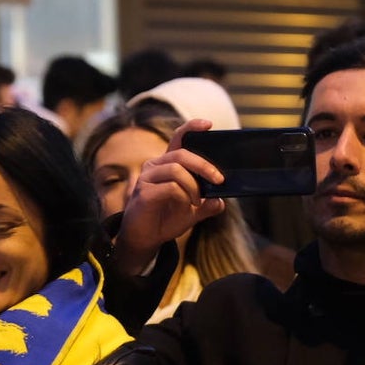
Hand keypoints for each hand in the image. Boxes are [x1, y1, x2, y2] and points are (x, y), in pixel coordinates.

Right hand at [115, 118, 225, 272]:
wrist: (145, 239)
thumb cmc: (165, 220)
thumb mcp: (193, 213)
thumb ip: (207, 206)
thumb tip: (221, 201)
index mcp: (167, 165)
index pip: (178, 139)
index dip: (192, 128)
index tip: (209, 124)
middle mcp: (155, 166)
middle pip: (182, 154)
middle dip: (204, 165)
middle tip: (219, 179)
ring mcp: (147, 178)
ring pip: (177, 170)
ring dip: (193, 186)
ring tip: (196, 202)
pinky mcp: (143, 192)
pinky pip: (170, 187)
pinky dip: (183, 196)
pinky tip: (185, 207)